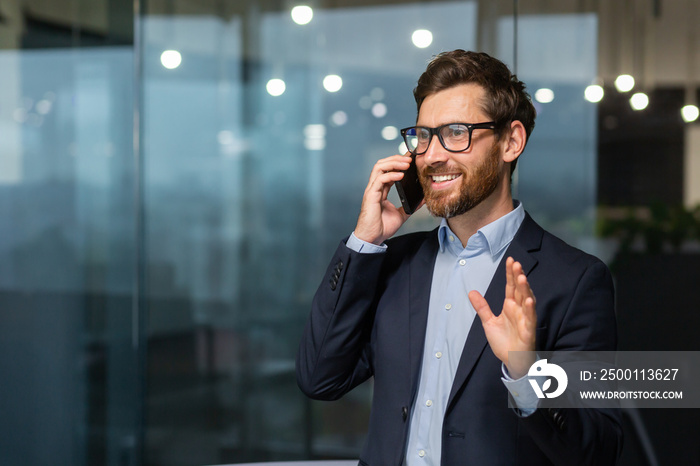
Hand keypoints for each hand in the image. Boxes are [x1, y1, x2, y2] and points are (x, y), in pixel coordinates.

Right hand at [354, 154, 420, 244]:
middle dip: (396, 158)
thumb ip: (410, 206)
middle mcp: (375, 187)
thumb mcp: (401, 214)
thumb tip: (422, 200)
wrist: (373, 238)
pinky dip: (391, 175)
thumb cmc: (382, 227)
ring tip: (406, 164)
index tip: (410, 158)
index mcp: (381, 190)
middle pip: (382, 164)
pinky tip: (401, 175)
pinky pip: (380, 180)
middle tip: (409, 158)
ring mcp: (372, 190)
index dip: (398, 162)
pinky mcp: (371, 195)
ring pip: (379, 168)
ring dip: (393, 163)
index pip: (388, 170)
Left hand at [468, 257, 535, 378]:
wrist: (510, 360)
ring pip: (527, 301)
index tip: (510, 260)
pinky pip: (530, 319)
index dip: (510, 274)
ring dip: (525, 290)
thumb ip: (482, 307)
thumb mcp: (488, 322)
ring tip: (522, 277)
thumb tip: (471, 292)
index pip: (511, 286)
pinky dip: (530, 310)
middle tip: (516, 264)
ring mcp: (525, 319)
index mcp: (510, 306)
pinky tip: (528, 301)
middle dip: (518, 277)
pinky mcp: (528, 331)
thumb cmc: (504, 341)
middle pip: (519, 290)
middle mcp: (519, 310)